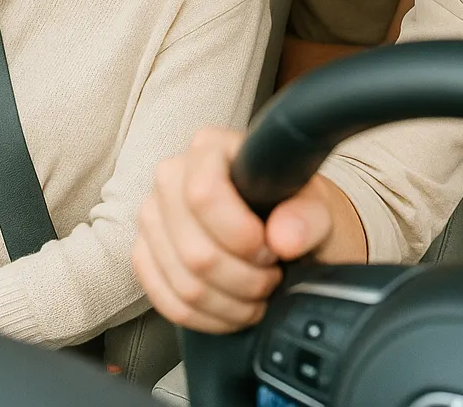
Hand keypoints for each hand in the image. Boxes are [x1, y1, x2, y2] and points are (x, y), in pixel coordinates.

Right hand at [134, 127, 334, 333]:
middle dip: (241, 277)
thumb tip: (285, 237)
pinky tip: (234, 309)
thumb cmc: (296, 208)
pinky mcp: (146, 255)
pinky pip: (166, 300)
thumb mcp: (316, 205)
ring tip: (259, 293)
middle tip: (272, 276)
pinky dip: (207, 316)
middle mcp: (172, 176)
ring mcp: (153, 217)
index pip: (204, 195)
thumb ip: (308, 215)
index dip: (239, 234)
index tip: (271, 250)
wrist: (284, 229)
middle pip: (193, 248)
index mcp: (210, 147)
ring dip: (229, 302)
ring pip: (182, 280)